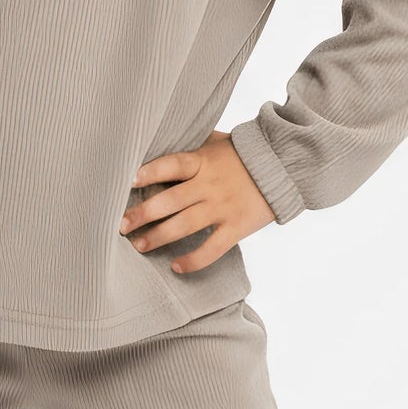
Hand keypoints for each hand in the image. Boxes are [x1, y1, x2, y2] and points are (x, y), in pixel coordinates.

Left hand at [119, 130, 275, 273]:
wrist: (286, 165)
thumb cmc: (245, 152)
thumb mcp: (217, 141)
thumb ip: (191, 146)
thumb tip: (159, 141)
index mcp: (203, 161)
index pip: (171, 165)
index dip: (149, 172)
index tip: (127, 181)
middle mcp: (210, 185)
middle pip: (170, 201)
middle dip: (142, 214)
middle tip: (121, 226)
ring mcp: (223, 208)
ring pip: (184, 226)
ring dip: (158, 237)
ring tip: (138, 246)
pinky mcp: (237, 227)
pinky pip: (212, 248)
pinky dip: (193, 260)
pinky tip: (175, 267)